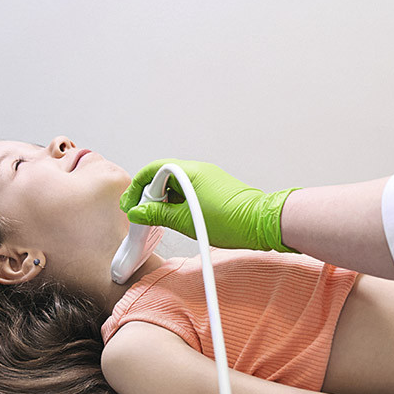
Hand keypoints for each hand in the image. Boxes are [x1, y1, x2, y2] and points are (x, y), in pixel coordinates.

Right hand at [120, 159, 296, 251]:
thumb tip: (138, 213)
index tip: (132, 206)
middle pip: (163, 176)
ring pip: (176, 185)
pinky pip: (190, 190)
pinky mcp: (215, 188)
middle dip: (150, 195)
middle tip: (144, 215)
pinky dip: (179, 202)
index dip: (138, 188)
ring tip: (161, 220)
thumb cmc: (231, 220)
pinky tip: (178, 218)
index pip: (153, 170)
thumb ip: (157, 215)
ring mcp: (208, 178)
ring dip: (165, 200)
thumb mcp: (184, 221)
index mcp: (189, 171)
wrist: (262, 224)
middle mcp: (199, 170)